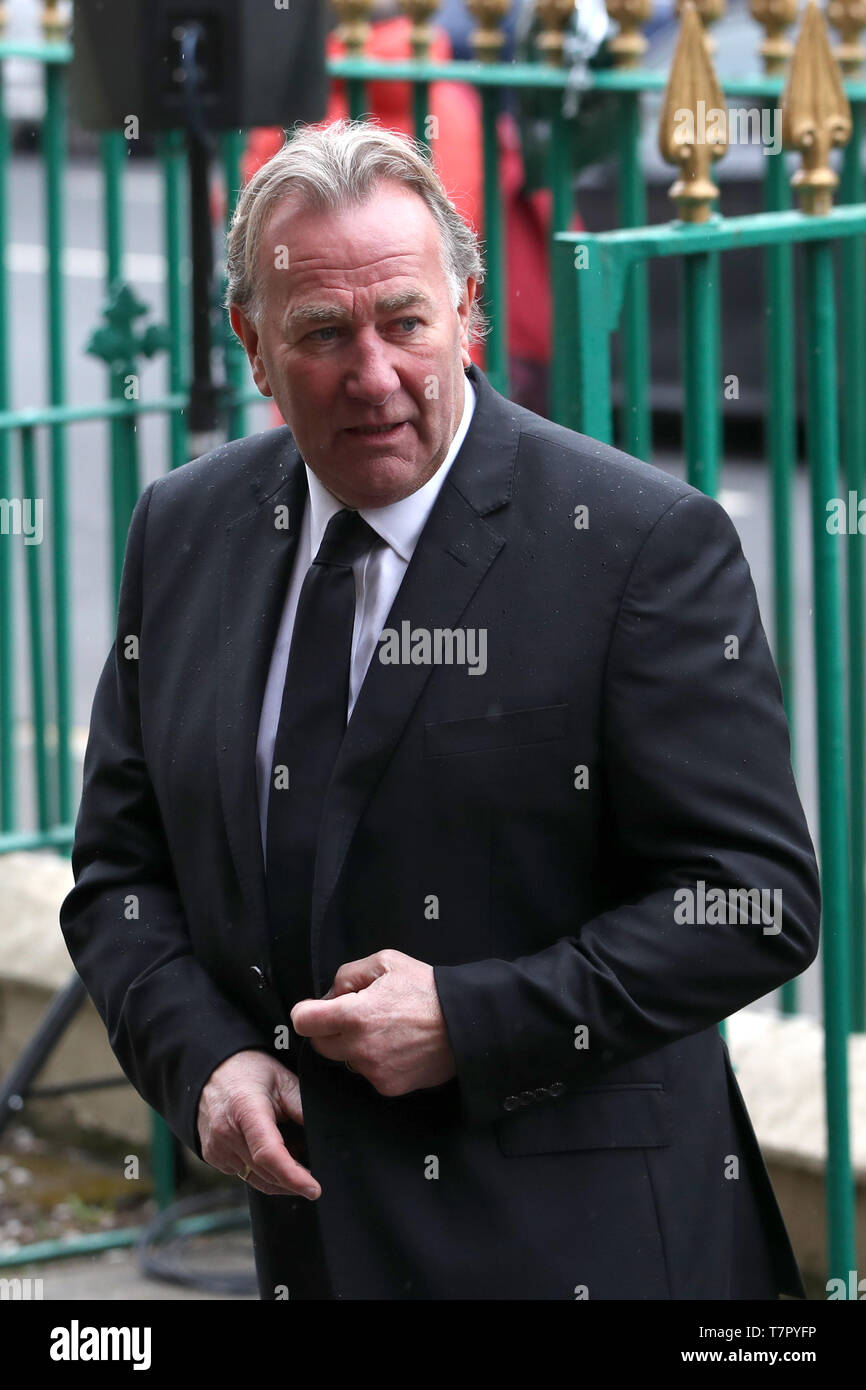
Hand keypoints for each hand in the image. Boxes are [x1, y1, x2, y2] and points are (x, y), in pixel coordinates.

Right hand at [196, 1049, 320, 1198]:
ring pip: (257, 1179)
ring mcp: (216, 1148)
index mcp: (245, 1109)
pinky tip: (274, 1153)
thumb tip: (324, 1135)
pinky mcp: (213, 1157)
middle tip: (314, 1167)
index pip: (269, 1153)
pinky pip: (245, 1175)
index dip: (293, 1176)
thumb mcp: (283, 1079)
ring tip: (294, 1153)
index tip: (314, 1189)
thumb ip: (302, 1106)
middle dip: (294, 1178)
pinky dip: (264, 1172)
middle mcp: (226, 1133)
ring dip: (280, 1177)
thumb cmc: (250, 1072)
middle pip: (266, 1172)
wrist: (213, 1073)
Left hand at [291, 949, 456, 1095]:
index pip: (304, 1021)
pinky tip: (397, 1045)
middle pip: (320, 1045)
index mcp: (354, 1015)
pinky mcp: (388, 1087)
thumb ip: (347, 975)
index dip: (308, 1012)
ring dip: (354, 1047)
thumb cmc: (427, 989)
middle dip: (330, 1030)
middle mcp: (359, 1048)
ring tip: (385, 1029)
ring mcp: (374, 1071)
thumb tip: (329, 996)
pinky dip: (375, 1061)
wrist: (466, 1023)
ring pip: (345, 1060)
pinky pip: (368, 1073)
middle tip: (357, 1015)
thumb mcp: (385, 962)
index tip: (317, 1010)